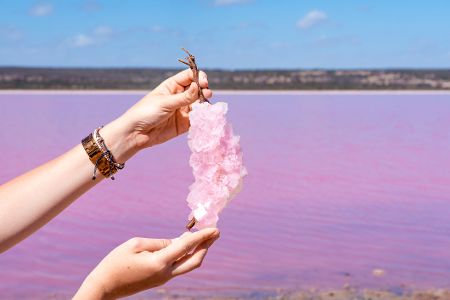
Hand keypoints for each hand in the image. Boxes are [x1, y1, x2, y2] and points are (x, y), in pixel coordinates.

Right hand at [74, 228, 219, 298]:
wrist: (104, 287)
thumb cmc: (115, 263)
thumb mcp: (135, 245)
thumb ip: (159, 242)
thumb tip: (177, 242)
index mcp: (159, 262)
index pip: (187, 246)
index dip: (203, 236)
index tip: (215, 228)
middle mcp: (165, 273)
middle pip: (195, 261)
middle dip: (207, 246)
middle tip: (216, 233)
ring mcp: (163, 279)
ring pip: (188, 265)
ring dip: (198, 250)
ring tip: (205, 236)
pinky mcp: (159, 280)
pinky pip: (178, 266)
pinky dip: (186, 254)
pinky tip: (187, 244)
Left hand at [100, 69, 211, 163]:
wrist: (136, 134)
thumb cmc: (146, 113)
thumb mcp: (165, 103)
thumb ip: (184, 97)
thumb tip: (199, 87)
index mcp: (172, 86)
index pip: (189, 76)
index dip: (198, 77)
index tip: (204, 82)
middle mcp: (179, 96)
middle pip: (197, 89)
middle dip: (204, 90)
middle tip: (207, 94)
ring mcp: (183, 110)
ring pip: (199, 104)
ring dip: (205, 104)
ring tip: (206, 106)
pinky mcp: (185, 123)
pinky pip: (197, 118)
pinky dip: (203, 117)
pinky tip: (205, 116)